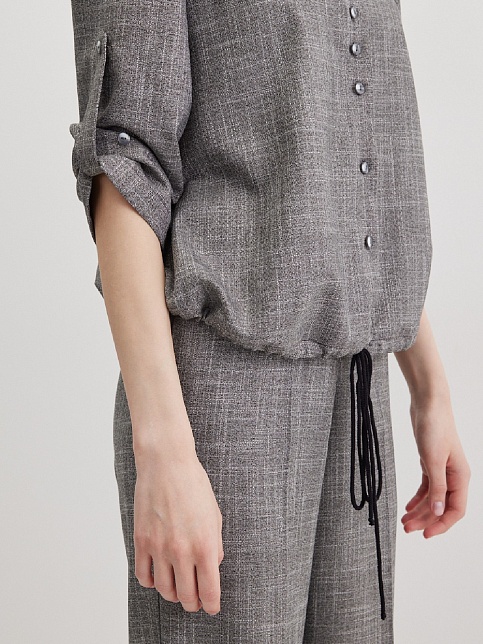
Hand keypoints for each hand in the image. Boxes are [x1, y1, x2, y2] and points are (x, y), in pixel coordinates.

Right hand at [133, 450, 223, 614]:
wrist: (166, 463)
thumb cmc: (193, 484)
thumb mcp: (214, 515)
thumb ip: (215, 545)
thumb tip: (213, 566)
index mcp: (205, 545)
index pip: (209, 591)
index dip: (211, 605)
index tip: (211, 607)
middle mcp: (182, 550)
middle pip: (186, 597)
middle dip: (193, 603)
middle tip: (195, 600)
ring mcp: (159, 547)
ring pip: (164, 590)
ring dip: (173, 594)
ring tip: (178, 587)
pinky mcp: (141, 541)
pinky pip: (143, 576)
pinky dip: (151, 582)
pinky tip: (158, 575)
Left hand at [401, 394, 470, 537]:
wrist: (428, 405)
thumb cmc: (435, 428)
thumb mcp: (433, 460)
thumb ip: (437, 487)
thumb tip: (439, 511)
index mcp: (460, 477)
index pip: (455, 510)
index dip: (442, 525)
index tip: (426, 534)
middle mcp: (454, 476)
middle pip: (442, 507)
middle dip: (426, 520)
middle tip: (407, 529)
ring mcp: (442, 470)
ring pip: (433, 498)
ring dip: (420, 511)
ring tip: (404, 522)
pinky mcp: (431, 463)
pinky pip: (427, 487)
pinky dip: (418, 498)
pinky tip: (408, 507)